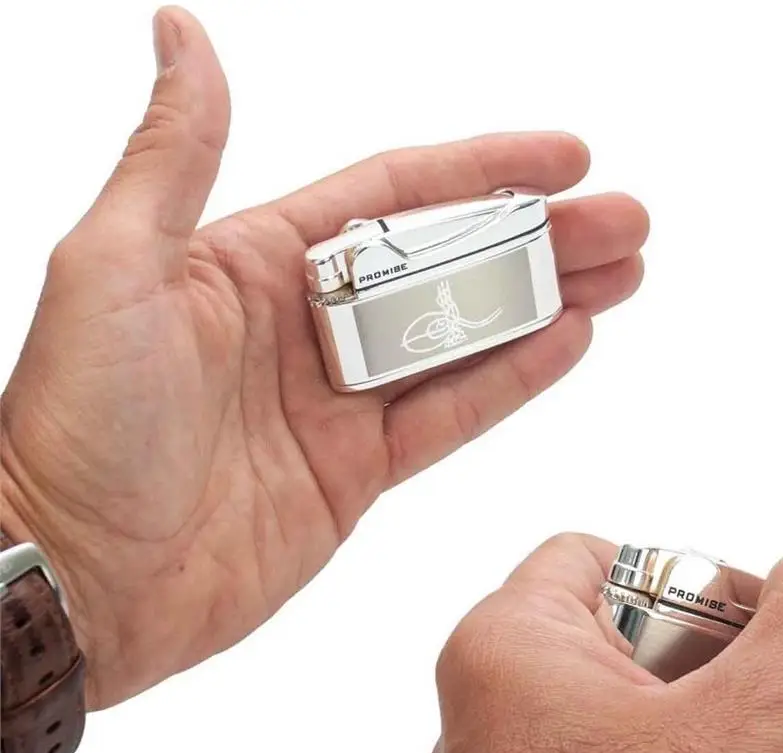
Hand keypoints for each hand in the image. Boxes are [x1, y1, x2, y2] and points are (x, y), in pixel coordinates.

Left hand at [0, 9, 647, 708]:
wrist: (76, 580)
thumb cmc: (71, 428)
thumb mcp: (115, 269)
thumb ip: (173, 157)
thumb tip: (183, 35)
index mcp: (253, 263)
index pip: (391, 198)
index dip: (481, 171)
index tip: (563, 156)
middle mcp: (303, 327)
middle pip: (446, 268)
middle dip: (539, 241)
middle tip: (622, 223)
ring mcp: (335, 404)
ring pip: (461, 340)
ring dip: (542, 304)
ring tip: (618, 275)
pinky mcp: (354, 473)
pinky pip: (448, 417)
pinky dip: (510, 379)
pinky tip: (567, 342)